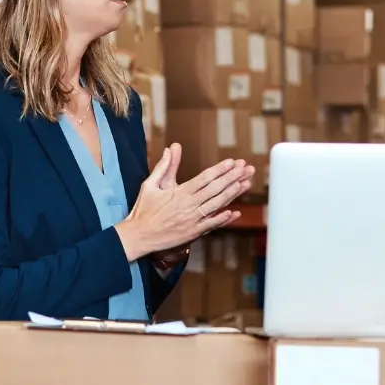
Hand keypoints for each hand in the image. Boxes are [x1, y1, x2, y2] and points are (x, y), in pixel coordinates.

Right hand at [114, 148, 254, 260]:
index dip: (220, 170)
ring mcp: (192, 220)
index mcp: (179, 192)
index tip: (232, 162)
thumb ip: (164, 166)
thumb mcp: (150, 184)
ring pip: (216, 205)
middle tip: (246, 169)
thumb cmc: (143, 210)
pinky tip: (234, 212)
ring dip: (232, 194)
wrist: (138, 236)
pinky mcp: (192, 233)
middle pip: (215, 189)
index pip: (204, 178)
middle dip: (232, 178)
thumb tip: (171, 149)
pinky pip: (211, 224)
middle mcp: (188, 205)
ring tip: (245, 184)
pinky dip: (223, 218)